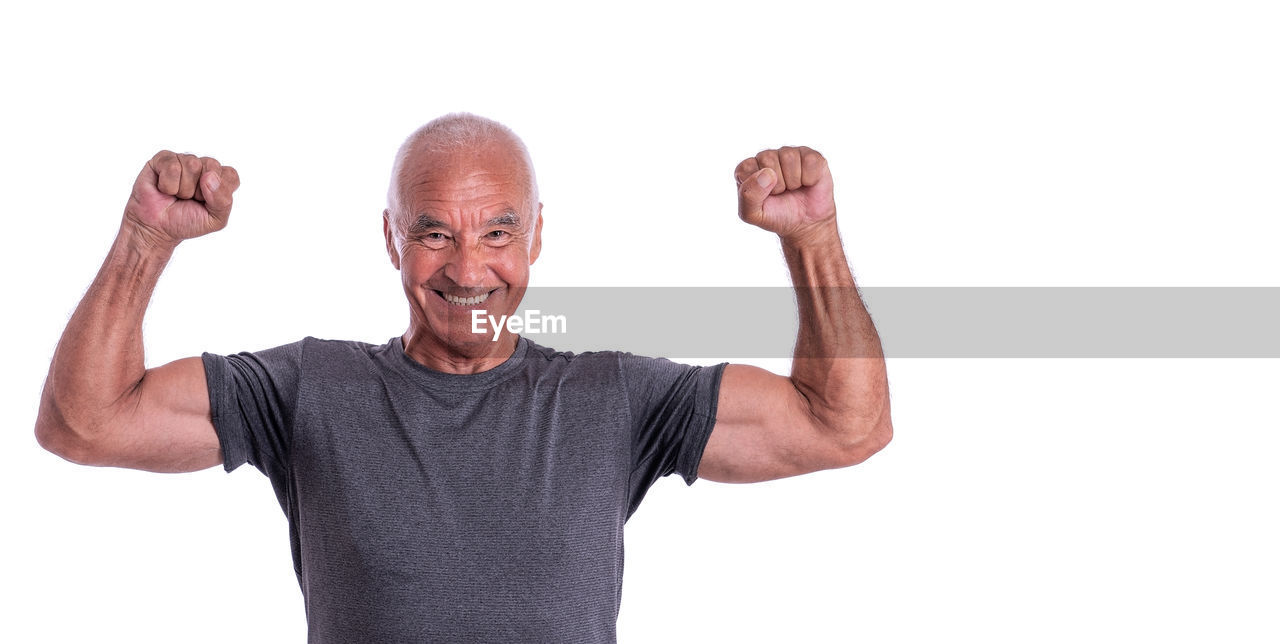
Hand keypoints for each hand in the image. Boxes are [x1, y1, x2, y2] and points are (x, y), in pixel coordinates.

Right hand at [124, 150, 239, 247]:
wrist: (157, 228)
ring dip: (183, 189)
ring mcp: (184, 160)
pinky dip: (167, 185)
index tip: (206, 203)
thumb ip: (223, 201)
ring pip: (192, 165)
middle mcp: (204, 166)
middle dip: (200, 191)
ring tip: (176, 195)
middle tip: (189, 199)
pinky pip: (172, 166)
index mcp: (220, 179)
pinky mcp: (163, 159)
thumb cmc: (186, 221)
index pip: (230, 175)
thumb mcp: (215, 220)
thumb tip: (210, 176)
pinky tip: (163, 189)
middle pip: (212, 166)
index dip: (219, 193)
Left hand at [735, 146, 835, 241]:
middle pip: (767, 158)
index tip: (765, 198)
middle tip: (782, 194)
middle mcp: (766, 157)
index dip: (758, 188)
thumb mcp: (753, 215)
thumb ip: (748, 196)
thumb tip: (767, 173)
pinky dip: (810, 178)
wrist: (806, 225)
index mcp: (748, 169)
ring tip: (794, 188)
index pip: (746, 167)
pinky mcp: (810, 155)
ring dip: (793, 181)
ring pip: (788, 157)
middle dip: (777, 184)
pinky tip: (807, 183)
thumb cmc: (777, 216)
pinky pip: (809, 160)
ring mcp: (789, 154)